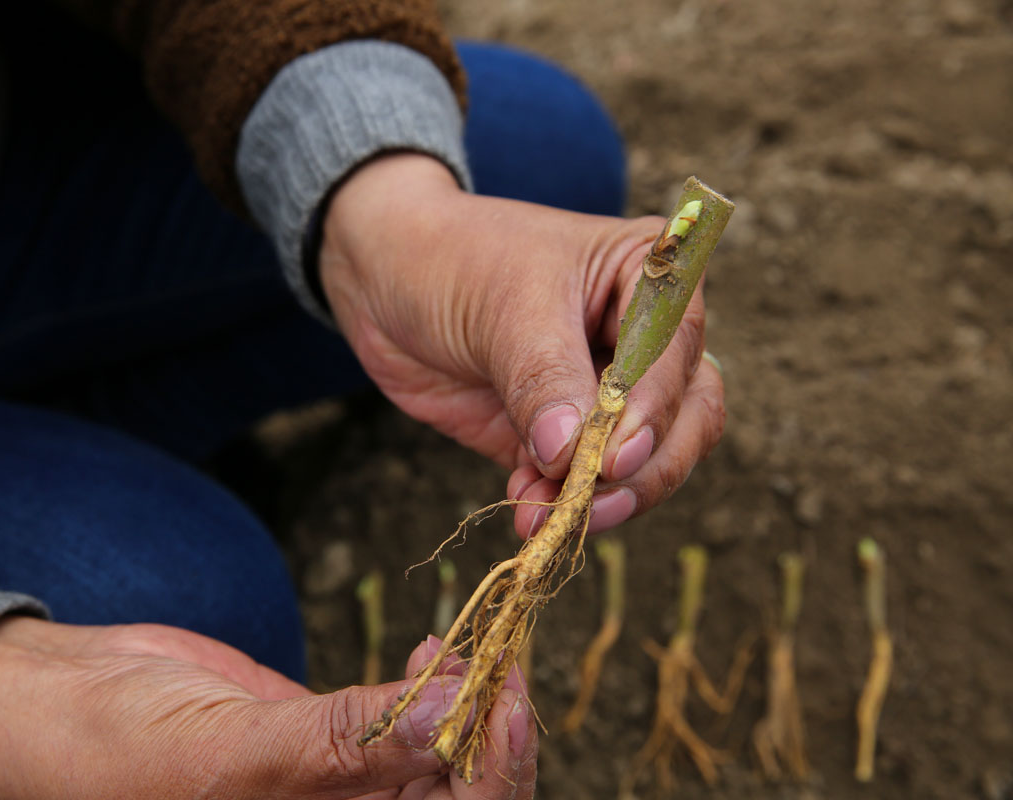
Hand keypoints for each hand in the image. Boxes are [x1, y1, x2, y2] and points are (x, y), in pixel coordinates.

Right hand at [0, 617, 534, 799]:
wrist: (53, 706)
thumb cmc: (113, 752)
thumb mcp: (229, 755)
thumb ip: (344, 744)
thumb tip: (456, 715)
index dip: (493, 778)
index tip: (505, 701)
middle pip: (462, 798)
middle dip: (496, 735)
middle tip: (505, 657)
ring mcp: (342, 790)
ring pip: (442, 759)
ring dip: (475, 703)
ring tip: (481, 646)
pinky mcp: (330, 743)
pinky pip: (405, 725)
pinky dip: (437, 687)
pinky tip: (435, 649)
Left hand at [320, 154, 724, 537]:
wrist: (382, 276)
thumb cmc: (453, 259)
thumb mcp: (506, 305)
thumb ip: (545, 378)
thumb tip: (572, 452)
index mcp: (650, 278)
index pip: (678, 351)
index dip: (654, 408)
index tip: (613, 455)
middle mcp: (644, 339)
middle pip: (688, 417)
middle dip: (646, 467)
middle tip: (593, 496)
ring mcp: (606, 393)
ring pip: (647, 462)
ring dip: (603, 496)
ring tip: (547, 512)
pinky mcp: (563, 437)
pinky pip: (583, 484)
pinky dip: (560, 503)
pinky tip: (525, 509)